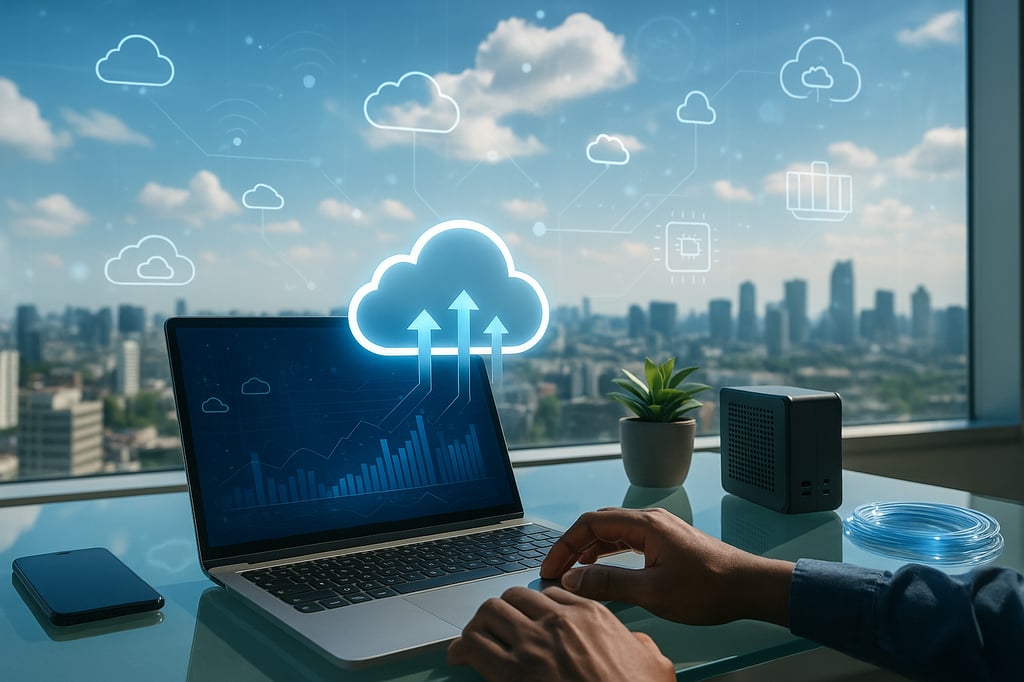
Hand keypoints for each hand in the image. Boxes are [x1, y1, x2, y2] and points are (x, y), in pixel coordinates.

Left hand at [447, 585, 673, 681]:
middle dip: (503, 610)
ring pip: (489, 613)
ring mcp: (533, 645)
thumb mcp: (653, 663)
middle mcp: (558, 621)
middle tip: (497, 626)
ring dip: (480, 624)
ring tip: (474, 637)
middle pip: (514, 596)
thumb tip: (636, 644)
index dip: (535, 604)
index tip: (528, 615)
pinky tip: (459, 656)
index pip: (549, 592)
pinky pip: (474, 646)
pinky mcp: (511, 673)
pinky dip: (462, 648)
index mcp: (590, 614)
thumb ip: (639, 645)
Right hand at [540, 507, 794, 625]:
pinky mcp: (668, 542)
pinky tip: (602, 568)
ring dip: (590, 550)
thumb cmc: (708, 587)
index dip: (565, 544)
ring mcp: (660, 530)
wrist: (749, 587)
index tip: (550, 567)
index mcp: (645, 524)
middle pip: (599, 524)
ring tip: (573, 572)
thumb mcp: (652, 591)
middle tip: (555, 571)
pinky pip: (628, 540)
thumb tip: (572, 580)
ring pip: (614, 532)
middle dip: (573, 546)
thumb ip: (608, 583)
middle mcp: (650, 520)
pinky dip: (609, 552)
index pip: (590, 523)